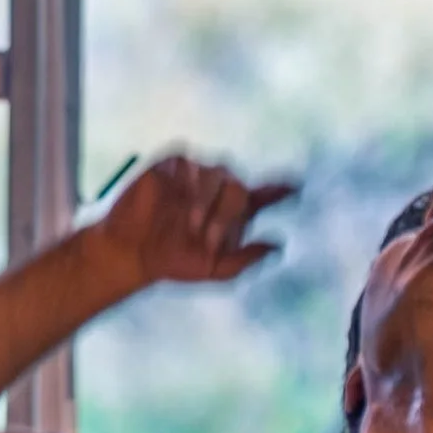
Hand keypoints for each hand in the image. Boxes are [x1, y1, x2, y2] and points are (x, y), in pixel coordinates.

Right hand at [99, 152, 292, 291]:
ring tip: (193, 227)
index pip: (265, 194)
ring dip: (207, 202)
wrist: (134, 253)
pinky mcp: (173, 165)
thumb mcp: (215, 270)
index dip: (281, 189)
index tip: (297, 187)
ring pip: (216, 173)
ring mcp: (196, 174)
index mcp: (235, 211)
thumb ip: (246, 259)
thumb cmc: (175, 262)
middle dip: (227, 215)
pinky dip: (188, 182)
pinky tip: (181, 201)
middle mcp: (219, 187)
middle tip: (208, 240)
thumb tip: (279, 244)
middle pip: (239, 186)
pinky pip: (188, 162)